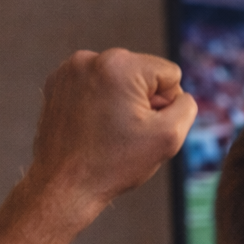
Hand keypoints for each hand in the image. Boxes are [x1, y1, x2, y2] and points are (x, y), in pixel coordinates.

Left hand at [24, 48, 197, 216]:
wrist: (64, 185)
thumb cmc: (114, 164)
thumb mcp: (169, 137)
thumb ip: (187, 107)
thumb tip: (180, 95)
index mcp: (121, 65)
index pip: (169, 74)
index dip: (168, 105)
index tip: (145, 127)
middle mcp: (91, 58)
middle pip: (143, 73)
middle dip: (144, 101)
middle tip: (127, 132)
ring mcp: (69, 69)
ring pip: (119, 79)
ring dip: (122, 101)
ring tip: (109, 131)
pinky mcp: (56, 82)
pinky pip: (95, 85)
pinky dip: (100, 102)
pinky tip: (93, 127)